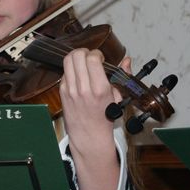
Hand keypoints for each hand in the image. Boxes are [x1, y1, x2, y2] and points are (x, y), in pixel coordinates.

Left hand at [59, 48, 130, 189]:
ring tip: (83, 62)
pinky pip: (64, 73)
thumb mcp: (118, 98)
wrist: (90, 137)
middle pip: (77, 56)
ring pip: (67, 61)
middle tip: (90, 57)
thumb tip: (126, 61)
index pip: (92, 59)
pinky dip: (71, 70)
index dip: (97, 54)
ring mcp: (70, 90)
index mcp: (99, 89)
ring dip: (76, 57)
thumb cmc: (105, 118)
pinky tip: (78, 75)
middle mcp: (83, 89)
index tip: (100, 58)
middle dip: (85, 52)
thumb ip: (121, 76)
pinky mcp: (62, 93)